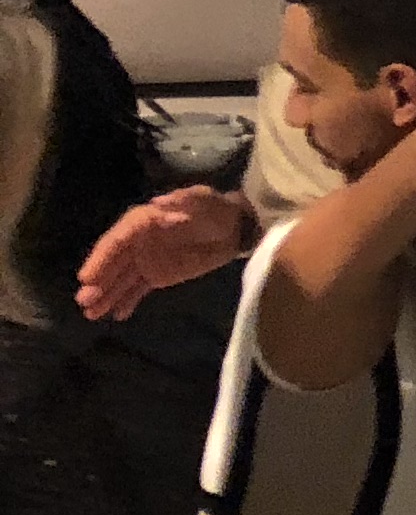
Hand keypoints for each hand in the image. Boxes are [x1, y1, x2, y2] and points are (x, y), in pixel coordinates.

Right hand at [78, 186, 252, 320]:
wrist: (232, 228)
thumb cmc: (214, 208)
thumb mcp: (202, 198)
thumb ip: (182, 200)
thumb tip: (158, 203)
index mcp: (141, 222)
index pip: (116, 241)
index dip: (101, 259)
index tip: (87, 277)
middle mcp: (136, 242)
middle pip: (113, 263)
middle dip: (98, 282)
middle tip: (83, 301)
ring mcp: (144, 260)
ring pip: (121, 280)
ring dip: (106, 296)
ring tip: (92, 315)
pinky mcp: (156, 275)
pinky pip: (137, 289)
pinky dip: (127, 301)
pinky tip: (117, 315)